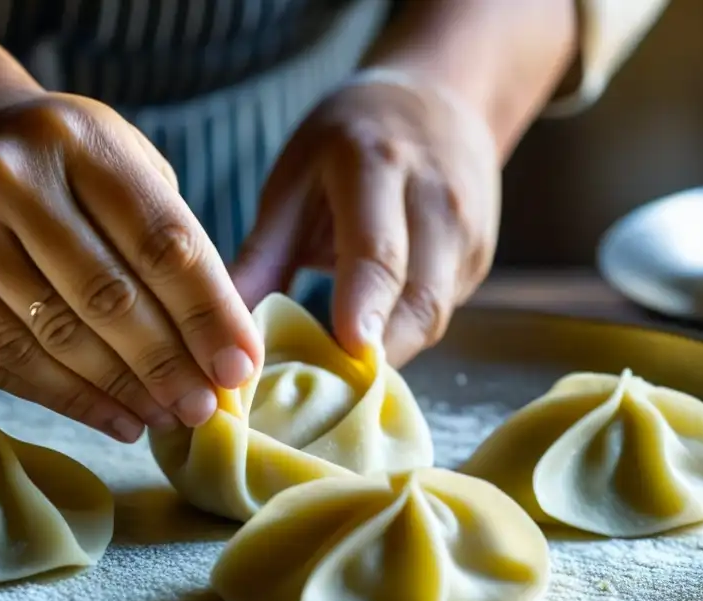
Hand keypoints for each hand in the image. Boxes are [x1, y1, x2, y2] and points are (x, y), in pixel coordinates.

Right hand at [0, 93, 262, 441]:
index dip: (208, 314)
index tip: (241, 368)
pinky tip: (114, 418)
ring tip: (165, 418)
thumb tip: (225, 347)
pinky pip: (3, 363)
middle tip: (203, 408)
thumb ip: (172, 242)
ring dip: (121, 391)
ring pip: (52, 339)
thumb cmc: (59, 169)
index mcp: (72, 139)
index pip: (160, 242)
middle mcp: (1, 179)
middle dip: (166, 365)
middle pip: (105, 297)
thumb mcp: (122, 166)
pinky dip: (67, 400)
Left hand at [232, 72, 499, 367]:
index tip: (348, 351)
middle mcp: (437, 199)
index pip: (379, 249)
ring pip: (434, 315)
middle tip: (324, 395)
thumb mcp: (295, 176)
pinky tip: (365, 350)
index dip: (364, 306)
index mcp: (379, 164)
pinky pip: (441, 313)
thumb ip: (264, 253)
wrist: (441, 102)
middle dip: (378, 352)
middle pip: (420, 297)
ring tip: (336, 383)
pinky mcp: (478, 260)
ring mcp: (469, 233)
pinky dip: (402, 337)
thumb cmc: (349, 140)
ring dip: (389, 353)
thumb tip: (224, 327)